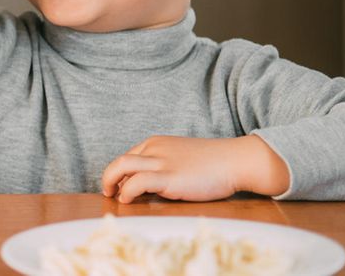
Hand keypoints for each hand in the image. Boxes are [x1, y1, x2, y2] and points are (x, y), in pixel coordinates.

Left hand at [100, 135, 290, 202]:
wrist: (235, 161)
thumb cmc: (213, 163)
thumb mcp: (182, 158)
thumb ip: (165, 165)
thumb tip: (149, 184)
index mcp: (157, 143)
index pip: (128, 156)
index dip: (119, 173)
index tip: (118, 186)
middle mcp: (155, 149)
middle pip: (119, 161)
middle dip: (108, 177)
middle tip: (108, 191)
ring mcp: (161, 162)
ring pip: (121, 167)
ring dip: (111, 182)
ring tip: (114, 197)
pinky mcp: (169, 177)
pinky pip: (137, 183)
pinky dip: (127, 192)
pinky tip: (128, 201)